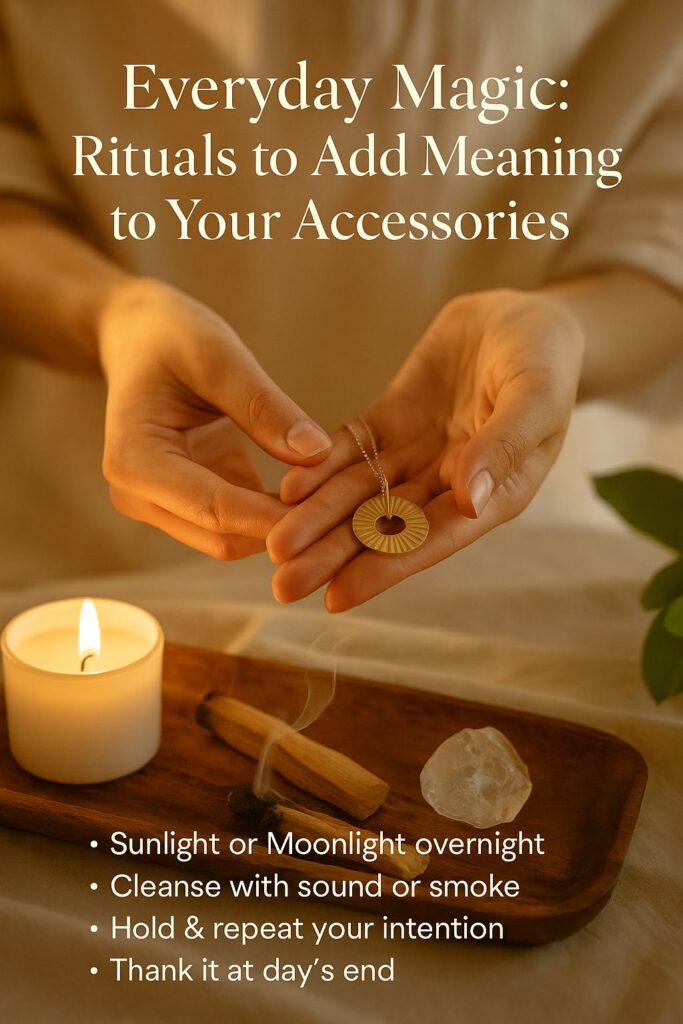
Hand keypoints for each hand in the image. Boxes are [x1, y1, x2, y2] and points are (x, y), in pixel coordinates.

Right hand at [98, 278, 330, 557]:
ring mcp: (160, 505)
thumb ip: (263, 407)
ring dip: (283, 530)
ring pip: (231, 539)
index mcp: (134, 461)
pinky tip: (320, 500)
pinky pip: (236, 522)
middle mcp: (138, 495)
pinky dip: (275, 515)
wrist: (137, 336)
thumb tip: (317, 453)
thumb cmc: (170, 335)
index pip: (213, 507)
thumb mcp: (218, 356)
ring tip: (341, 512)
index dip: (273, 518)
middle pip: (221, 536)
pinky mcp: (186, 502)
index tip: (333, 516)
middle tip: (350, 518)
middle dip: (283, 531)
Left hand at [267, 289, 583, 608]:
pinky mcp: (391, 423)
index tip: (338, 596)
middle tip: (283, 584)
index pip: (433, 538)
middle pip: (385, 527)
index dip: (386, 567)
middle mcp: (448, 484)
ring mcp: (416, 455)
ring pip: (359, 495)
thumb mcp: (537, 396)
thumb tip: (468, 499)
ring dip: (317, 519)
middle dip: (335, 555)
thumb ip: (503, 445)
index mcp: (493, 492)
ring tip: (274, 545)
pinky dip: (320, 469)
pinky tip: (288, 487)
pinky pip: (350, 451)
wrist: (522, 314)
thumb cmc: (546, 358)